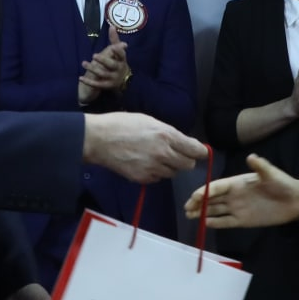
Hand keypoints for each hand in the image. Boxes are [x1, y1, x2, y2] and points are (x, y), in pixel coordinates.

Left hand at [79, 26, 129, 103]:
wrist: (122, 81)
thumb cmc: (118, 62)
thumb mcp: (118, 52)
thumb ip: (114, 40)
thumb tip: (112, 26)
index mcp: (122, 60)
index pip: (121, 55)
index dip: (118, 51)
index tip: (114, 46)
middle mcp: (119, 69)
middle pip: (111, 65)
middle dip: (103, 60)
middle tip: (94, 55)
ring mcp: (113, 78)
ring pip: (102, 74)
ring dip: (93, 68)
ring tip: (83, 63)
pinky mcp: (107, 86)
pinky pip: (97, 84)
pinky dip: (89, 81)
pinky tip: (80, 77)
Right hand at [83, 113, 206, 182]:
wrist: (98, 140)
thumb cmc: (122, 124)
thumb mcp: (149, 121)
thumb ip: (169, 133)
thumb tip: (183, 142)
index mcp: (167, 135)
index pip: (195, 150)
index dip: (200, 151)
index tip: (199, 151)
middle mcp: (164, 154)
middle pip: (188, 165)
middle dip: (185, 159)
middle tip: (176, 153)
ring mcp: (153, 168)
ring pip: (173, 173)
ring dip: (169, 167)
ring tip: (155, 157)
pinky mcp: (143, 179)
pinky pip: (158, 178)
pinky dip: (156, 173)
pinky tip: (144, 163)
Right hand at [184, 154, 298, 228]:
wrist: (295, 201)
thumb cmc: (283, 184)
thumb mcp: (272, 174)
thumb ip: (260, 166)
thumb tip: (251, 156)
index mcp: (238, 183)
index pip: (217, 186)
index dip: (204, 191)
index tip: (194, 197)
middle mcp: (234, 195)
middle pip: (212, 199)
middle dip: (198, 202)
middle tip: (186, 208)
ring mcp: (237, 208)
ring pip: (215, 210)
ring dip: (202, 212)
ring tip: (189, 215)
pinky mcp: (243, 220)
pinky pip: (226, 221)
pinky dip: (215, 222)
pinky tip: (205, 223)